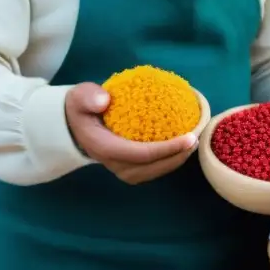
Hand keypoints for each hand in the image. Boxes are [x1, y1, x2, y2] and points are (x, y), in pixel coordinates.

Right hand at [65, 83, 197, 184]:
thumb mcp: (80, 97)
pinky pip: (151, 169)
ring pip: (152, 172)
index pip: (141, 154)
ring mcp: (120, 169)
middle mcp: (113, 164)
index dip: (167, 149)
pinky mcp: (126, 168)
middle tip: (196, 140)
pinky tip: (182, 147)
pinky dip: (168, 161)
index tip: (189, 137)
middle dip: (176, 158)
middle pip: (150, 168)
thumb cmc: (81, 108)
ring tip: (193, 145)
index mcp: (105, 148)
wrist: (74, 125)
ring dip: (174, 161)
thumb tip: (104, 100)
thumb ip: (89, 96)